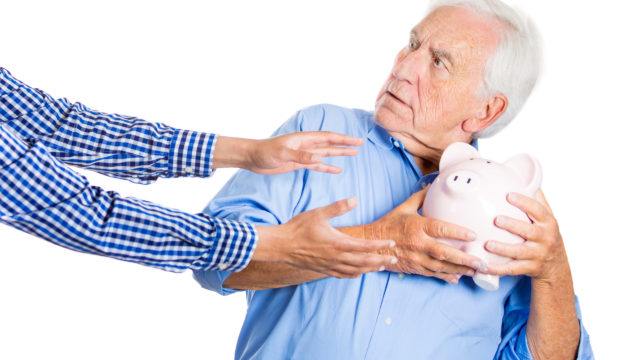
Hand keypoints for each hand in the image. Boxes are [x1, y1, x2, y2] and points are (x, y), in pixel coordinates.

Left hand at [247, 132, 362, 173]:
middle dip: (345, 144)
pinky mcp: (299, 164)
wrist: (252, 157)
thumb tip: (319, 158)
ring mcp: (303, 154)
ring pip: (326, 154)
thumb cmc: (265, 152)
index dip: (343, 138)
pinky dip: (327, 167)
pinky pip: (317, 166)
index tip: (357, 140)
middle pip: (330, 144)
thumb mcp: (283, 154)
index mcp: (304, 139)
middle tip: (360, 144)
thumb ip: (301, 156)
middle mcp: (306, 145)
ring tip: (353, 154)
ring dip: (339, 154)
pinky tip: (337, 169)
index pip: (328, 138)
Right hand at [254, 198, 397, 277]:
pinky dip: (355, 274)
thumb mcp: (319, 213)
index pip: (365, 246)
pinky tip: (360, 272)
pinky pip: (344, 275)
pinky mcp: (324, 269)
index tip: (391, 243)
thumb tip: (355, 199)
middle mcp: (337, 257)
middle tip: (394, 259)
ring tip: (382, 267)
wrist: (281, 246)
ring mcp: (330, 265)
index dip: (380, 245)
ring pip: (356, 270)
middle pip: (365, 262)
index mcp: (338, 243)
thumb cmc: (299, 228)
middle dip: (381, 261)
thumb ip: (338, 207)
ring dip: (371, 269)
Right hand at [368, 188, 484, 283]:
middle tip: (481, 262)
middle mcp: (418, 244)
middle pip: (445, 253)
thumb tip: (432, 185)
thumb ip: (420, 197)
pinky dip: (445, 276)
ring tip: (475, 271)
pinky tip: (457, 278)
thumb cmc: (388, 225)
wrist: (371, 244)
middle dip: (465, 259)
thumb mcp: (404, 208)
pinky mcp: (414, 268)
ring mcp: (416, 258)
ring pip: (441, 267)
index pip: (440, 229)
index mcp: (417, 227)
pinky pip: (432, 274)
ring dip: (459, 270)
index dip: (458, 232)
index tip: (473, 235)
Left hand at [484, 190, 569, 282]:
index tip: (509, 196)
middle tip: (496, 219)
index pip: (538, 210)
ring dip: (502, 249)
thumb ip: (537, 201)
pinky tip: (484, 265)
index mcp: (548, 223)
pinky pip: (512, 269)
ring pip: (519, 252)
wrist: (556, 266)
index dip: (524, 202)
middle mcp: (545, 238)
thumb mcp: (547, 219)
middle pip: (528, 231)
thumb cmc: (545, 236)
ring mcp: (538, 255)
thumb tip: (524, 177)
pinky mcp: (530, 268)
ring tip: (487, 244)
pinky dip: (498, 268)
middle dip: (512, 225)